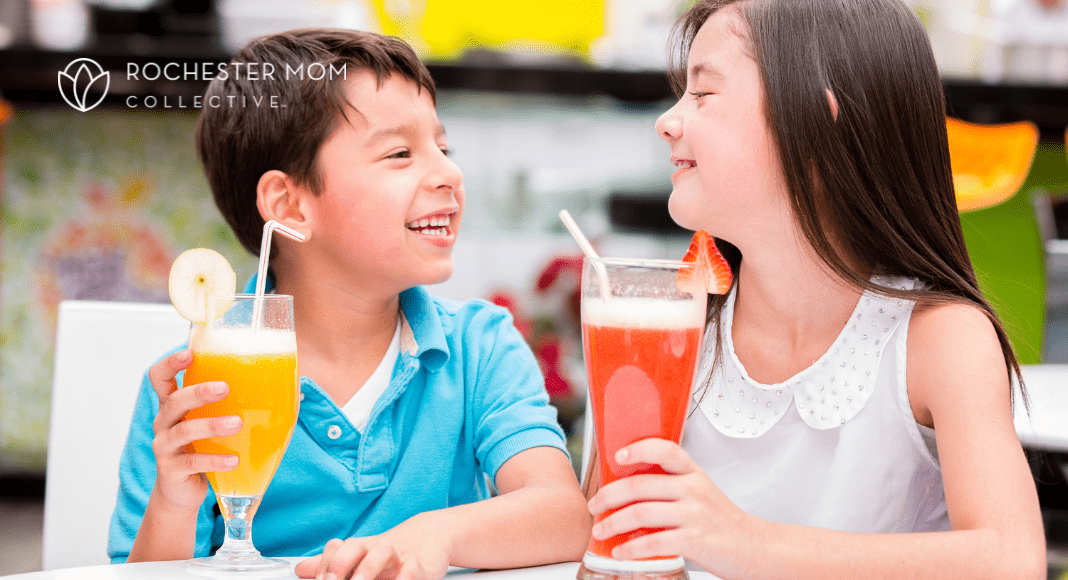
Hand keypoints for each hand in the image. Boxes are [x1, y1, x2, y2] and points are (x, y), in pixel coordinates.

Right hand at [147, 349, 240, 511]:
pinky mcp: (171, 470)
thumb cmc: (203, 446)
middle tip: (225, 388)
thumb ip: (232, 404)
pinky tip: (234, 460)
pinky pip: (192, 462)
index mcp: (173, 404)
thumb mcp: (210, 421)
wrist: (183, 490)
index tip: (189, 354)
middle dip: (199, 392)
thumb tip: (286, 387)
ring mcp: (165, 446)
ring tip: (236, 423)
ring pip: (184, 431)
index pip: (159, 377)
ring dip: (211, 425)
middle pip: (174, 401)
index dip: (170, 363)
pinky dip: (214, 460)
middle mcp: (164, 422)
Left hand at [294, 515, 450, 579]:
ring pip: (381, 555)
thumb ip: (332, 564)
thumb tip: (300, 569)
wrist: (430, 535)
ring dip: (367, 570)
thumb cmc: (392, 552)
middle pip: (354, 548)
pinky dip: (402, 579)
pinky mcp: (419, 565)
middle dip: (339, 565)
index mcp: (359, 547)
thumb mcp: (362, 555)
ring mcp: (398, 554)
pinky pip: (410, 572)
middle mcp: (376, 547)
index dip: (324, 565)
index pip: (336, 549)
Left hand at [586, 438, 762, 576]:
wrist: (755, 548)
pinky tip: (621, 552)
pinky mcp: (694, 540)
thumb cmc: (722, 521)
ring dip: (612, 523)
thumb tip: (627, 489)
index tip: (617, 457)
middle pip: (639, 485)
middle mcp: (693, 489)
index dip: (638, 449)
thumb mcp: (700, 493)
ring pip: (640, 513)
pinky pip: (653, 542)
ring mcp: (694, 514)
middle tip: (595, 506)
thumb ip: (671, 486)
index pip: (665, 449)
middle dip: (608, 496)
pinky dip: (631, 548)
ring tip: (601, 531)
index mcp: (693, 473)